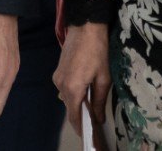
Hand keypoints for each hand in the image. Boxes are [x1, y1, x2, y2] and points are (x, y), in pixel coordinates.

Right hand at [53, 22, 110, 136]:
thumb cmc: (96, 50)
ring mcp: (57, 78)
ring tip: (91, 109)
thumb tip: (98, 118)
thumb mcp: (104, 78)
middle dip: (81, 118)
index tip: (90, 135)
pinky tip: (85, 94)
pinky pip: (65, 89)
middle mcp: (61, 85)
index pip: (74, 116)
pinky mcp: (58, 72)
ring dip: (77, 105)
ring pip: (67, 99)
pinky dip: (74, 95)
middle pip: (70, 108)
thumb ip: (99, 100)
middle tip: (94, 123)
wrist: (84, 27)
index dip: (82, 128)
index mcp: (72, 88)